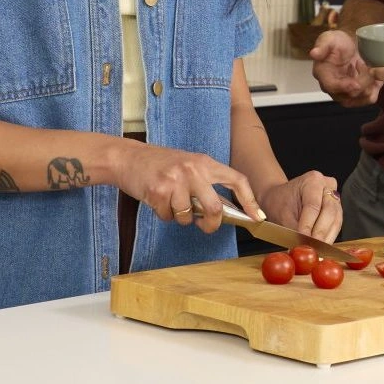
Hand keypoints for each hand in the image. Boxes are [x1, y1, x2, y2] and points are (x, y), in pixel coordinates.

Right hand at [111, 142, 264, 234]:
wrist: (127, 157)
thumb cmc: (158, 163)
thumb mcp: (188, 165)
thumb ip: (205, 183)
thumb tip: (224, 210)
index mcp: (204, 162)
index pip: (236, 179)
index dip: (249, 200)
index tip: (257, 216)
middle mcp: (192, 169)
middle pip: (215, 208)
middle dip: (211, 224)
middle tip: (205, 225)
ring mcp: (175, 180)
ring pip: (188, 217)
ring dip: (180, 218)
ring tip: (171, 203)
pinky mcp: (158, 191)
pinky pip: (168, 217)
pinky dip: (163, 215)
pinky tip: (157, 200)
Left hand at [259, 173, 340, 242]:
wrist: (279, 198)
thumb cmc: (279, 202)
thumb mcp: (282, 215)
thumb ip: (294, 229)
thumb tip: (304, 245)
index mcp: (313, 180)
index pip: (313, 205)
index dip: (309, 225)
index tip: (304, 240)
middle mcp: (328, 185)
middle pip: (329, 212)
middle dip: (321, 233)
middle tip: (313, 248)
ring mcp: (334, 197)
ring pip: (336, 220)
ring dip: (327, 237)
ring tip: (318, 250)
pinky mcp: (337, 209)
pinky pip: (336, 224)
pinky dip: (329, 236)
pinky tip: (322, 246)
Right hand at [309, 27, 380, 108]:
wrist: (349, 44)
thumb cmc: (337, 42)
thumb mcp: (328, 38)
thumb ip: (322, 46)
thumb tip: (314, 53)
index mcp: (323, 75)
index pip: (331, 86)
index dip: (344, 87)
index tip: (356, 84)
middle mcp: (333, 88)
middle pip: (348, 96)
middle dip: (361, 83)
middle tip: (365, 65)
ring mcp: (347, 93)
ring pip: (360, 99)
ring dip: (369, 84)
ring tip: (367, 66)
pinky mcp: (360, 93)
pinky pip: (369, 98)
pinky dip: (375, 87)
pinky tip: (372, 74)